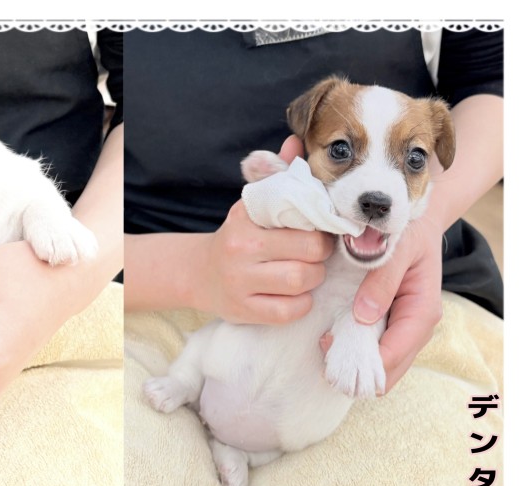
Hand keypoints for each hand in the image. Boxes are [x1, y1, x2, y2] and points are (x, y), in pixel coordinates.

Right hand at [191, 136, 333, 323]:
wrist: (198, 274)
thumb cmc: (238, 237)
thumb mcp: (252, 205)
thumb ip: (277, 176)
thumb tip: (295, 141)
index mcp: (245, 218)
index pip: (300, 216)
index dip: (320, 224)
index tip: (319, 227)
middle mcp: (240, 249)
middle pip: (308, 252)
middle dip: (321, 254)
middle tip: (316, 253)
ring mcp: (240, 282)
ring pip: (301, 281)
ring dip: (312, 278)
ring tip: (305, 272)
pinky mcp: (244, 311)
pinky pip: (290, 311)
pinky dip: (301, 303)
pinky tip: (294, 294)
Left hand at [319, 216, 443, 393]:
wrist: (415, 221)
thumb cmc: (406, 230)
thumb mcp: (396, 247)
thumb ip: (381, 280)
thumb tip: (364, 317)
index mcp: (422, 309)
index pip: (396, 351)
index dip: (366, 362)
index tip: (333, 354)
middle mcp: (417, 325)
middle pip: (391, 368)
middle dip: (360, 371)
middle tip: (324, 363)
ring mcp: (404, 327)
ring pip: (384, 364)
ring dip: (356, 363)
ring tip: (325, 350)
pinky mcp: (391, 323)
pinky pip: (376, 349)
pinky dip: (355, 351)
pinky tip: (331, 341)